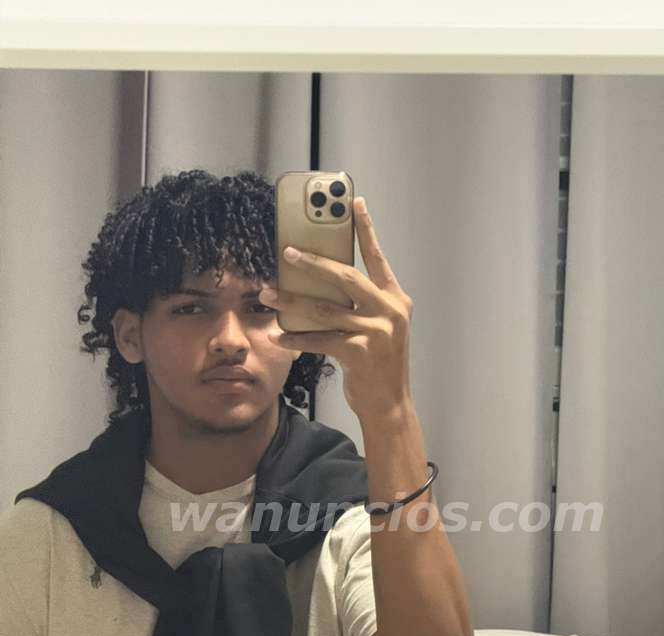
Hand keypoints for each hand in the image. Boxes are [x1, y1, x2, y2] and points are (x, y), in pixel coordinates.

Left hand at [261, 196, 413, 422]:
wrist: (390, 404)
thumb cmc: (380, 365)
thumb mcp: (379, 328)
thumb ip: (361, 305)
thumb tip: (322, 283)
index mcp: (396, 299)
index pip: (377, 258)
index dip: (366, 229)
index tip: (353, 203)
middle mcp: (388, 311)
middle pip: (345, 277)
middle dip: (313, 262)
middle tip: (286, 252)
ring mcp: (375, 331)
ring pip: (324, 308)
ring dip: (291, 299)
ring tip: (267, 292)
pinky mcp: (358, 352)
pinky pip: (318, 338)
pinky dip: (295, 337)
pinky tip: (277, 334)